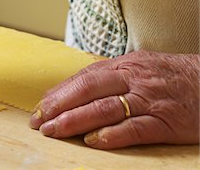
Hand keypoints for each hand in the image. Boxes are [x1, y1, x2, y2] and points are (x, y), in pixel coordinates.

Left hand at [30, 50, 199, 148]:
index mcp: (123, 65)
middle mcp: (132, 79)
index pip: (82, 77)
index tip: (39, 107)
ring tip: (54, 131)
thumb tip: (70, 90)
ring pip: (105, 108)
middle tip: (38, 121)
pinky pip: (136, 128)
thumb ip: (106, 77)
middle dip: (59, 105)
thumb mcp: (136, 67)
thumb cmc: (168, 76)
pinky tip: (93, 142)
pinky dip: (113, 135)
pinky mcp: (166, 121)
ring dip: (75, 120)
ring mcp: (149, 99)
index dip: (58, 93)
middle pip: (88, 89)